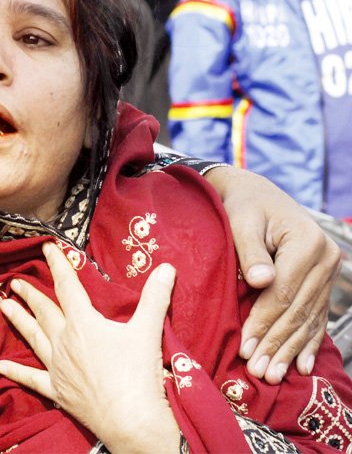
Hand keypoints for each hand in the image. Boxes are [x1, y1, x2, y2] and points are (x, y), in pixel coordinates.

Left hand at [0, 242, 180, 452]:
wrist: (131, 421)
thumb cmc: (138, 374)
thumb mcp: (148, 331)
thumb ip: (155, 297)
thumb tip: (167, 268)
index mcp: (83, 323)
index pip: (67, 286)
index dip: (58, 264)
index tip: (46, 248)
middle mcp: (64, 342)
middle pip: (44, 311)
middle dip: (30, 293)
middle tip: (15, 281)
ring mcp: (58, 367)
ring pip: (33, 338)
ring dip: (18, 321)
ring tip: (3, 307)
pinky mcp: (57, 391)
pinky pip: (31, 379)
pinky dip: (15, 372)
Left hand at [204, 166, 340, 382]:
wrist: (254, 194)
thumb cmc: (241, 207)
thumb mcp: (240, 222)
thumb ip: (250, 252)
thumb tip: (260, 282)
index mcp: (307, 242)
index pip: (283, 293)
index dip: (264, 323)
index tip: (246, 349)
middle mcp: (325, 258)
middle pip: (297, 310)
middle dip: (276, 343)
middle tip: (259, 372)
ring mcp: (327, 271)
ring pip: (308, 318)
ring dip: (290, 350)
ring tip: (273, 375)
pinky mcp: (322, 280)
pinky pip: (316, 315)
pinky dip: (307, 341)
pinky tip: (301, 366)